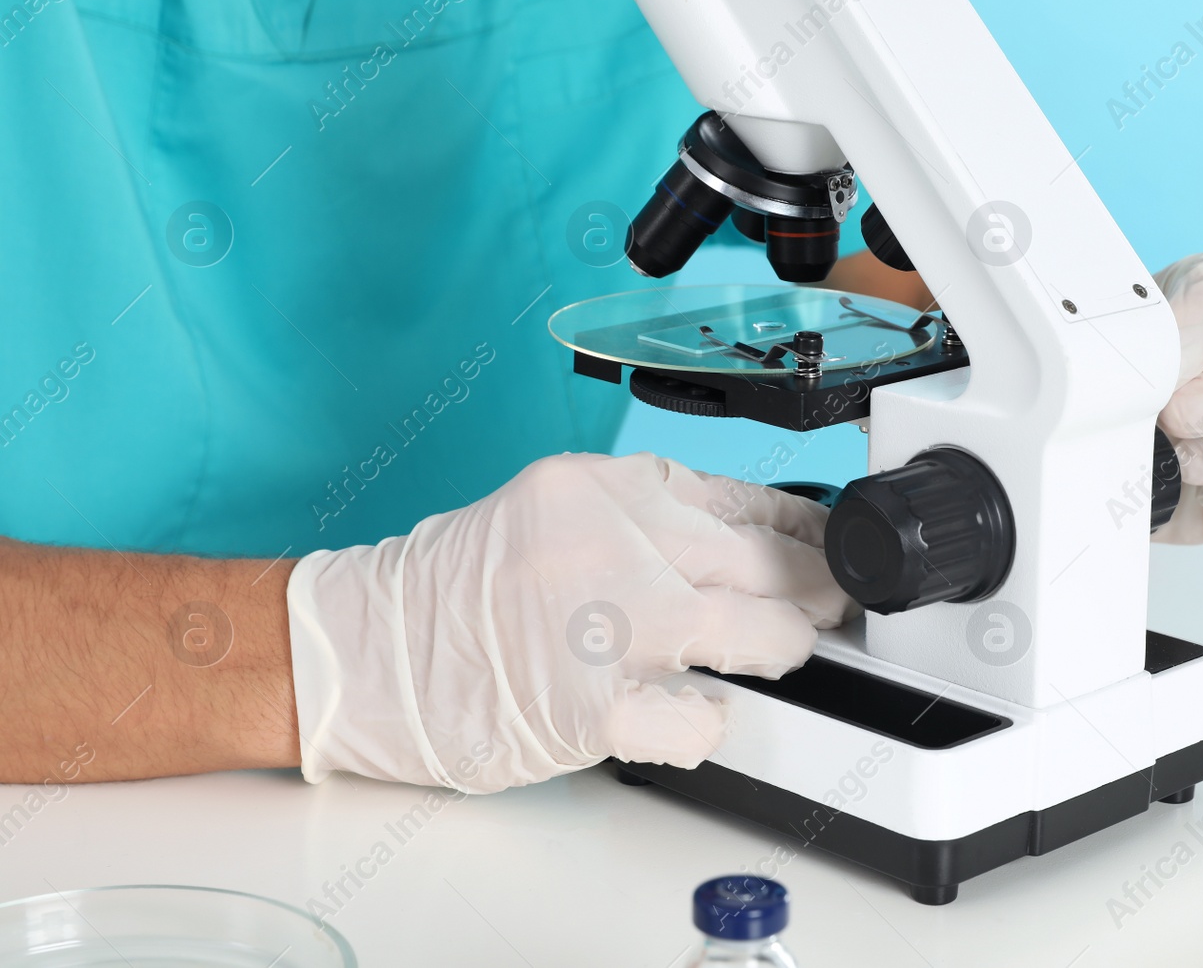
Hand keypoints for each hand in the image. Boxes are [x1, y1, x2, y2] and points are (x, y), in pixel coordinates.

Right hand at [287, 452, 852, 790]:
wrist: (365, 650)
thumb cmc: (462, 589)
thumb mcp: (557, 513)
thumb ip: (648, 518)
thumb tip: (752, 539)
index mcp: (604, 485)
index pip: (741, 495)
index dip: (804, 527)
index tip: (832, 544)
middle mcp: (609, 541)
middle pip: (763, 559)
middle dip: (816, 586)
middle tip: (834, 601)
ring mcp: (604, 623)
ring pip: (754, 632)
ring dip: (785, 646)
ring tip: (785, 651)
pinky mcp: (592, 705)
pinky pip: (698, 717)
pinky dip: (711, 719)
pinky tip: (699, 711)